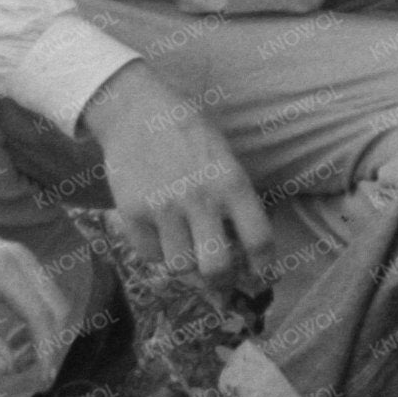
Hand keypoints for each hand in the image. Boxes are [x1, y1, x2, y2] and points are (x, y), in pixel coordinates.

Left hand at [0, 213, 71, 396]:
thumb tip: (8, 369)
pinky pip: (40, 290)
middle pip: (54, 306)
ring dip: (47, 330)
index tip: (43, 379)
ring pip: (51, 298)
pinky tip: (21, 339)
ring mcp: (21, 254)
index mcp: (2, 269)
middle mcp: (19, 257)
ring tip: (29, 360)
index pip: (39, 315)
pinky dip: (38, 316)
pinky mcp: (18, 257)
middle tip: (40, 377)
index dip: (46, 349)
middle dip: (52, 343)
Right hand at [80, 63, 272, 292]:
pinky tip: (162, 238)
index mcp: (232, 183)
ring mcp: (163, 207)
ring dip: (187, 268)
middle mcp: (200, 199)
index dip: (265, 268)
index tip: (263, 278)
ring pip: (181, 267)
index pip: (259, 240)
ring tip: (189, 259)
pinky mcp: (132, 212)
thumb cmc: (187, 133)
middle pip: (217, 268)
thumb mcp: (224, 158)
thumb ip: (233, 200)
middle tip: (221, 286)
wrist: (134, 109)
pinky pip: (150, 253)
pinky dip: (158, 252)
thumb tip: (240, 248)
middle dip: (222, 284)